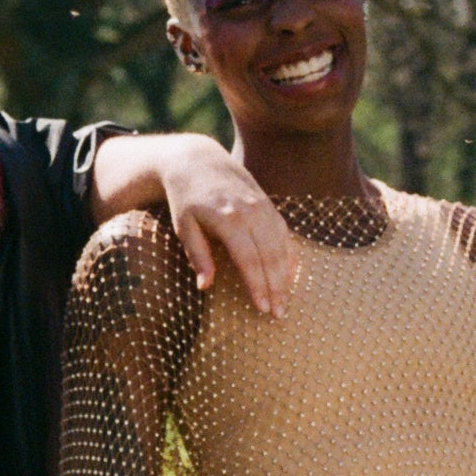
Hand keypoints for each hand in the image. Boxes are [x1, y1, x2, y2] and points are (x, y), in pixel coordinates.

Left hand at [157, 137, 298, 317]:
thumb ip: (197, 255)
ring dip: (286, 276)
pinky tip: (291, 276)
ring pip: (281, 246)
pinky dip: (290, 256)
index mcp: (228, 218)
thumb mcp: (184, 226)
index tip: (262, 308)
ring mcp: (263, 207)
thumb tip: (205, 287)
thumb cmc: (186, 199)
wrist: (198, 161)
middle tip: (278, 314)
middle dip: (276, 288)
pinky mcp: (269, 205)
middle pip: (270, 256)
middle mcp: (251, 212)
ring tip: (284, 302)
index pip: (249, 259)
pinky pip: (285, 234)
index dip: (257, 285)